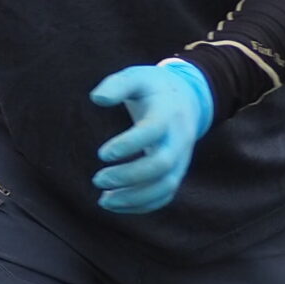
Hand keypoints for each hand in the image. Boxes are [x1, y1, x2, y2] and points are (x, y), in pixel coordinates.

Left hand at [90, 61, 212, 214]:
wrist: (188, 100)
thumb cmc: (153, 89)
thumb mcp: (136, 77)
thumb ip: (117, 85)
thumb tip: (96, 98)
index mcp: (167, 113)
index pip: (153, 131)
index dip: (129, 144)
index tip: (102, 153)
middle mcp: (178, 139)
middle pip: (161, 165)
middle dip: (129, 176)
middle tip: (97, 179)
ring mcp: (181, 159)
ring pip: (165, 187)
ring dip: (134, 198)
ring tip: (103, 200)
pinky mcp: (176, 172)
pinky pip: (164, 195)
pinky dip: (142, 206)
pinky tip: (115, 204)